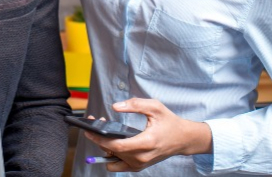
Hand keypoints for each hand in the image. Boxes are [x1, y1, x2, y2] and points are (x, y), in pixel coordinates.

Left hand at [82, 98, 211, 172]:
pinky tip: (113, 143)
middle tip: (97, 123)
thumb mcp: (155, 107)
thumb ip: (135, 104)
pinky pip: (117, 165)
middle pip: (111, 151)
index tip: (89, 130)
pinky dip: (111, 155)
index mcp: (146, 142)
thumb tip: (115, 107)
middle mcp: (141, 157)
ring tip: (106, 133)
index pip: (116, 145)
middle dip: (99, 137)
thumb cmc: (170, 123)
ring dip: (104, 147)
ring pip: (112, 159)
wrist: (183, 139)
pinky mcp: (138, 166)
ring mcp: (139, 164)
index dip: (99, 138)